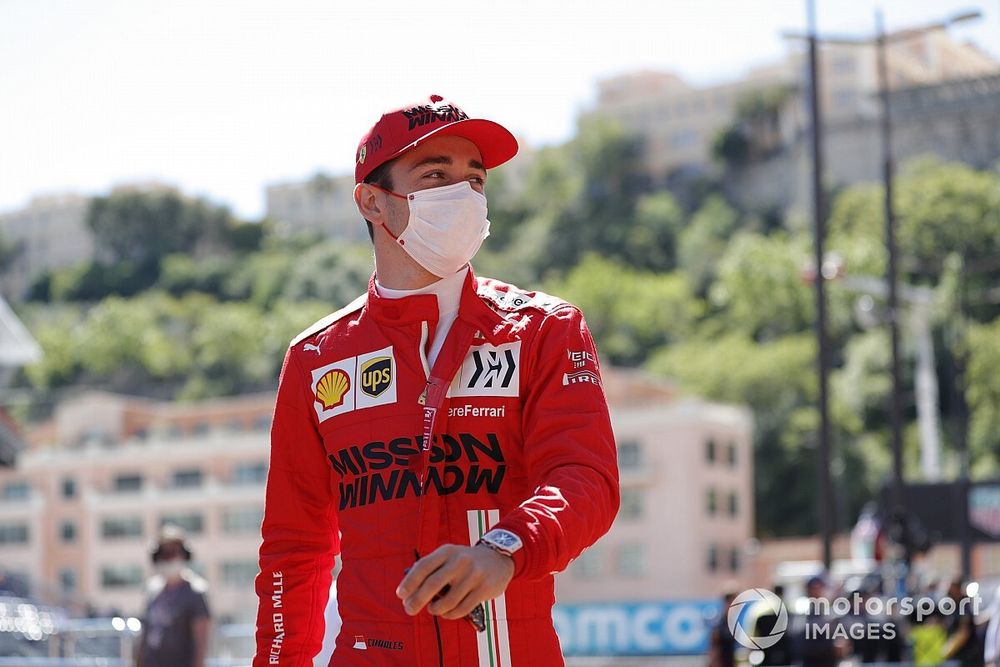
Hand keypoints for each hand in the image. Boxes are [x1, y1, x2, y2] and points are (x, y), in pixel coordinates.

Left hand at [397, 543, 513, 620]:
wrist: (498, 559)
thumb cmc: (465, 562)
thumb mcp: (449, 556)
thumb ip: (431, 570)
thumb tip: (409, 593)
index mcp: (447, 551)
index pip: (423, 566)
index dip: (409, 582)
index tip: (400, 595)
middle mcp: (460, 561)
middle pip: (433, 584)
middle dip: (417, 600)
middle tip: (409, 610)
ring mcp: (473, 575)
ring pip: (447, 601)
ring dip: (435, 609)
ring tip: (433, 609)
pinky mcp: (484, 589)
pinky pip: (462, 609)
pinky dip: (450, 614)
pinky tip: (447, 612)